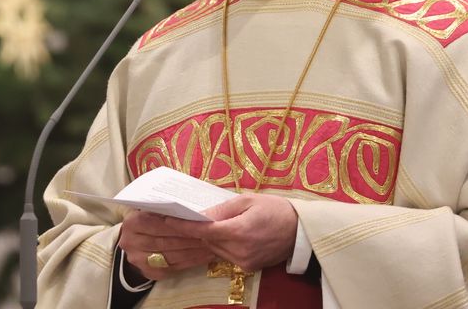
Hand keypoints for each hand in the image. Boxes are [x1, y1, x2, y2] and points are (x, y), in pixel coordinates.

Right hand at [119, 210, 217, 280]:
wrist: (137, 237)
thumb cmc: (150, 217)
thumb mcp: (154, 208)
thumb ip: (167, 209)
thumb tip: (193, 211)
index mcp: (132, 222)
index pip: (159, 225)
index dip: (180, 225)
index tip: (200, 224)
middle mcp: (131, 242)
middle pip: (166, 242)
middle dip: (190, 239)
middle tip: (210, 236)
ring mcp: (138, 260)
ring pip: (171, 257)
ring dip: (193, 252)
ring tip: (211, 246)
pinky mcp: (148, 272)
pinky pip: (173, 268)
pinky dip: (190, 262)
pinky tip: (204, 256)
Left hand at [162, 193, 298, 271]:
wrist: (299, 230)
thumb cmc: (274, 209)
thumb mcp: (247, 201)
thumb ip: (221, 210)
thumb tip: (199, 216)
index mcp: (240, 231)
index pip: (204, 230)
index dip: (184, 226)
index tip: (167, 220)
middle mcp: (240, 251)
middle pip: (207, 241)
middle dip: (197, 230)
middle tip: (185, 218)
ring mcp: (245, 262)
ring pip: (215, 250)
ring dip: (209, 239)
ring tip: (212, 225)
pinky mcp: (248, 268)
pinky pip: (226, 256)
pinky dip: (221, 246)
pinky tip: (226, 236)